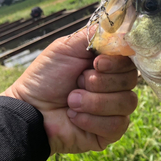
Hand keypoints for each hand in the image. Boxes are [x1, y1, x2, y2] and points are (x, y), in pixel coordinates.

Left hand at [1, 28, 137, 154]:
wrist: (29, 110)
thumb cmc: (45, 79)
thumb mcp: (67, 47)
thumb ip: (95, 35)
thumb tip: (124, 28)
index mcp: (109, 66)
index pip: (130, 61)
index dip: (116, 63)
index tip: (96, 63)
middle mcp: (116, 87)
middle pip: (131, 80)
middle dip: (99, 83)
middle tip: (76, 83)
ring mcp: (115, 110)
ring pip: (126, 102)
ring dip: (93, 102)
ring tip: (71, 102)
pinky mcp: (111, 132)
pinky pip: (117, 124)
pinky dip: (92, 121)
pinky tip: (75, 118)